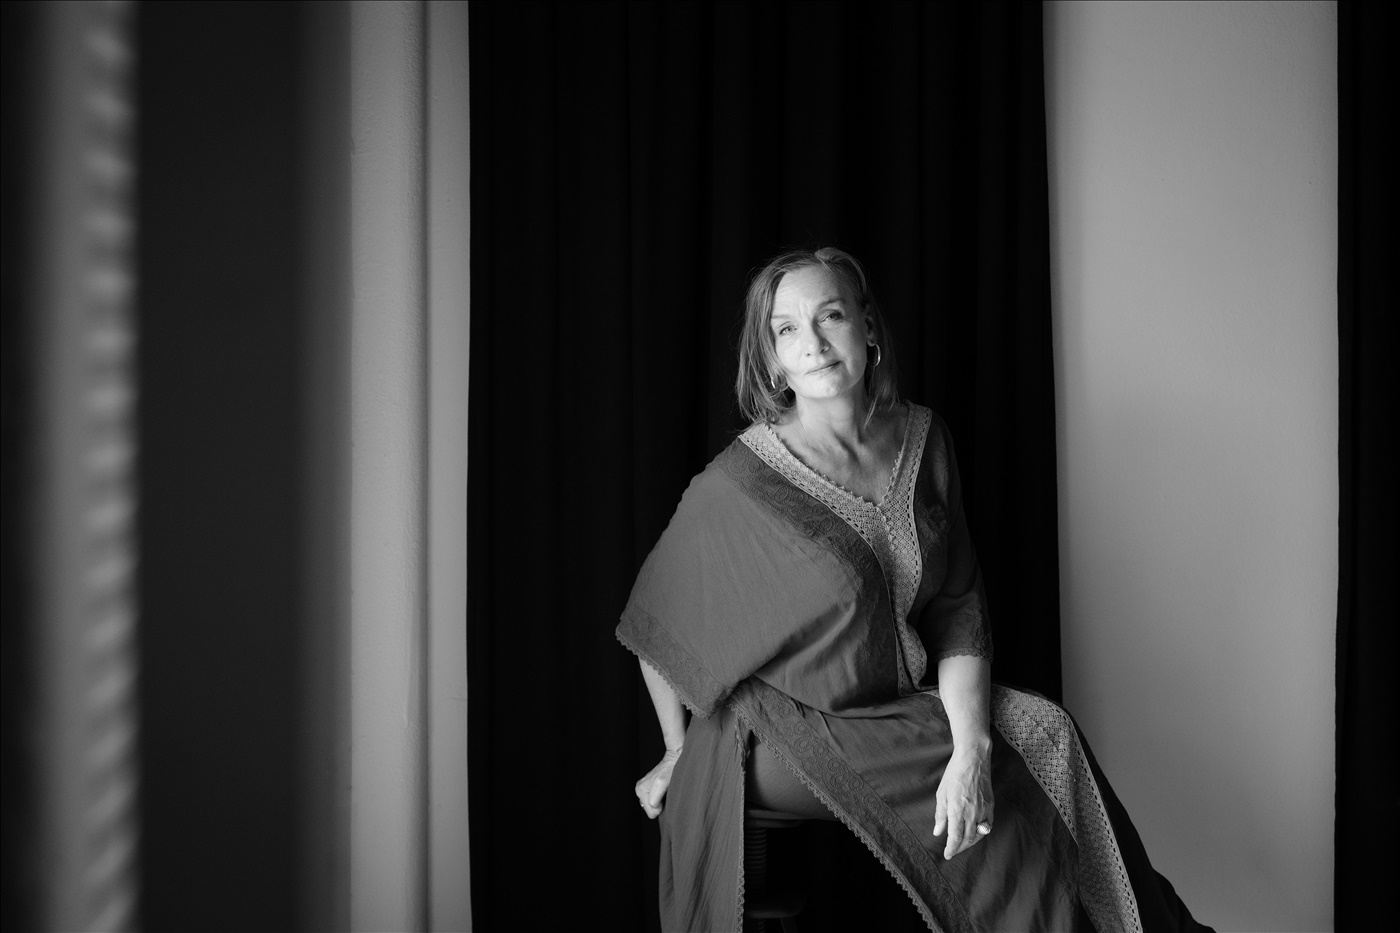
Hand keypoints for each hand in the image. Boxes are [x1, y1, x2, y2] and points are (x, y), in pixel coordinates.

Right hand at [634, 747, 682, 818]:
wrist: (674, 759)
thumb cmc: (670, 769)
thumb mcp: (662, 783)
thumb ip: (655, 797)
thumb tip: (654, 810)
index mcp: (641, 790)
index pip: (651, 813)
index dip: (661, 807)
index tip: (665, 796)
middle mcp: (640, 789)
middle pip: (651, 810)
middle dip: (660, 804)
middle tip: (666, 792)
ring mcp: (644, 789)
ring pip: (653, 806)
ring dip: (661, 801)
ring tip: (666, 790)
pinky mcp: (650, 788)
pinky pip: (655, 801)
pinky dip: (661, 798)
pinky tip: (665, 790)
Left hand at [933, 744, 993, 859]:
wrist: (974, 759)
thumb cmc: (954, 773)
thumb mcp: (942, 793)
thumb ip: (940, 815)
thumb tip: (938, 832)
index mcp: (957, 810)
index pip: (955, 837)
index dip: (951, 848)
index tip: (947, 854)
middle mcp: (972, 812)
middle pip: (968, 839)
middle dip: (960, 848)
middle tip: (953, 850)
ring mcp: (984, 809)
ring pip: (979, 834)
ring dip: (970, 842)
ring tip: (962, 844)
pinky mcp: (991, 805)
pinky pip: (988, 825)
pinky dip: (982, 832)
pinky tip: (976, 833)